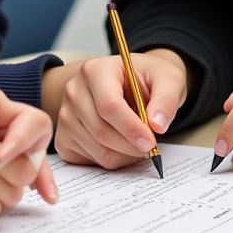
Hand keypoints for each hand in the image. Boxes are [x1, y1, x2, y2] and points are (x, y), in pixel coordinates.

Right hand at [48, 49, 187, 169]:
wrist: (131, 85)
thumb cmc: (147, 80)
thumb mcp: (168, 79)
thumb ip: (166, 99)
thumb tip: (157, 125)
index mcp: (95, 70)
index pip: (108, 105)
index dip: (131, 128)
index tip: (151, 142)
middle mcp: (74, 91)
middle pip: (101, 130)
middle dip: (131, 146)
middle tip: (151, 147)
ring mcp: (65, 115)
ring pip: (97, 150)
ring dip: (125, 155)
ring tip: (138, 143)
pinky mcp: (64, 137)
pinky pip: (89, 162)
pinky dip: (112, 161)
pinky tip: (121, 147)